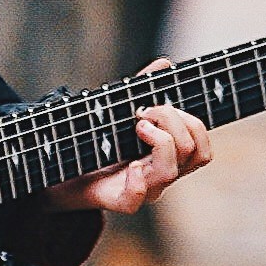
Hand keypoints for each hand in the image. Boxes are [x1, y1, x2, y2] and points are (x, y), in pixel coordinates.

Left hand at [49, 64, 211, 214]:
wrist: (63, 173)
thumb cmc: (97, 143)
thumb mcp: (120, 113)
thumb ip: (141, 90)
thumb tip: (164, 64)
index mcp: (168, 158)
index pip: (202, 149)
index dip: (192, 124)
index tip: (160, 107)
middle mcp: (161, 175)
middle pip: (194, 154)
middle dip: (173, 122)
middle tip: (143, 113)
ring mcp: (143, 190)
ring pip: (170, 172)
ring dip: (159, 142)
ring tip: (136, 127)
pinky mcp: (118, 201)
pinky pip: (136, 200)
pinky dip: (136, 182)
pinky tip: (129, 166)